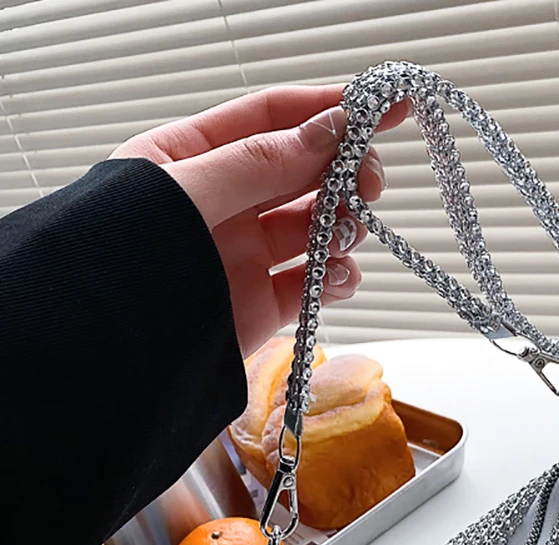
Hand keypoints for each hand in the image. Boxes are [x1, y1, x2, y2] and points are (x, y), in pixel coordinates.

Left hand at [111, 86, 406, 356]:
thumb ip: (260, 162)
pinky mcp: (259, 306)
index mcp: (190, 160)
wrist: (104, 350)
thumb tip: (330, 130)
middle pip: (300, 173)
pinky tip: (338, 276)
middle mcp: (221, 204)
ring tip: (344, 234)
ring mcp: (242, 256)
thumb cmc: (124, 256)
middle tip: (371, 181)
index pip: (268, 120)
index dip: (325, 108)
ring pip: (313, 227)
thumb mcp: (188, 190)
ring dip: (341, 225)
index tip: (380, 105)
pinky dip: (336, 277)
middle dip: (343, 172)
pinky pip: (312, 284)